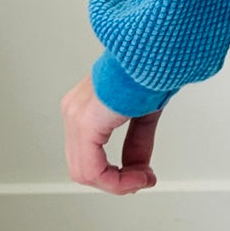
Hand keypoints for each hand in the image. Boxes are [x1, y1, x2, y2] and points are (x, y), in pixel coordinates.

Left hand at [62, 73, 159, 195]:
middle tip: (143, 180)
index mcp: (84, 106)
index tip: (144, 177)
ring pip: (85, 172)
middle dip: (117, 181)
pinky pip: (92, 169)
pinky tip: (137, 178)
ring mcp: (75, 116)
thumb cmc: (150, 66)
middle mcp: (74, 110)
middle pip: (85, 167)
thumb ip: (137, 141)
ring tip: (142, 179)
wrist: (155, 47)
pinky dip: (116, 181)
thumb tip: (137, 169)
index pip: (89, 155)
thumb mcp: (143, 112)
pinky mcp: (85, 122)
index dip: (116, 175)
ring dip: (118, 183)